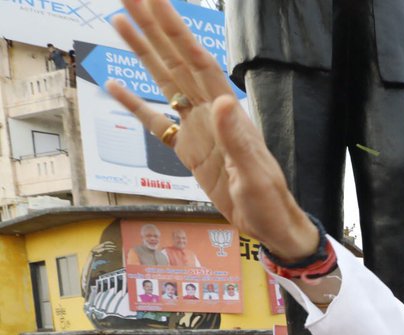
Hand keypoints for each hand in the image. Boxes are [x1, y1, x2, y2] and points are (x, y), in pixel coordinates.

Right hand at [107, 0, 316, 259]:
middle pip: (176, 61)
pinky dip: (135, 105)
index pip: (196, 61)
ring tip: (118, 22)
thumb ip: (236, 139)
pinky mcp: (188, 151)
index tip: (155, 1)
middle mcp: (210, 113)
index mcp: (226, 113)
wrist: (271, 225)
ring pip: (165, 82)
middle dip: (154, 27)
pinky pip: (157, 123)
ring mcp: (197, 130)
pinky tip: (115, 87)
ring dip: (143, 53)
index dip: (175, 30)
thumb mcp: (253, 174)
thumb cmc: (268, 201)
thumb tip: (223, 102)